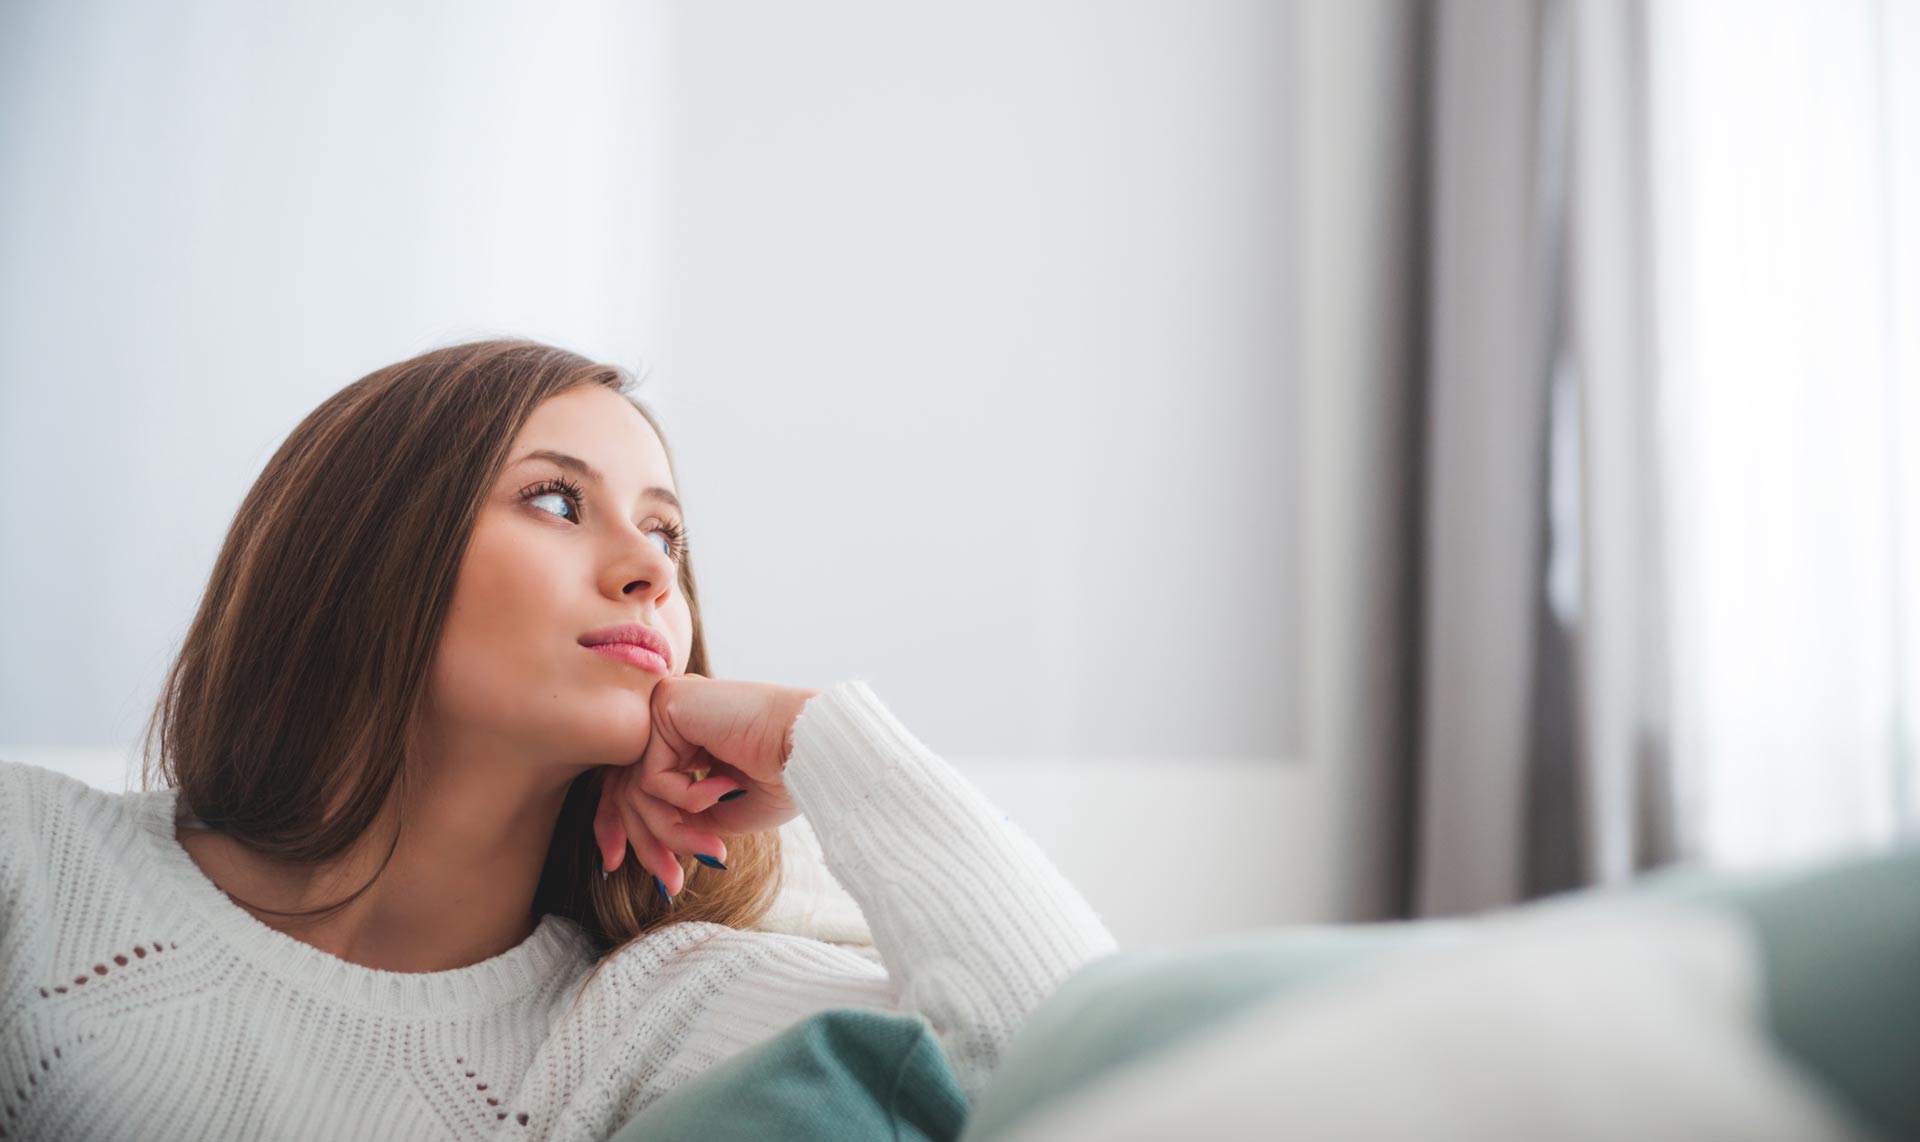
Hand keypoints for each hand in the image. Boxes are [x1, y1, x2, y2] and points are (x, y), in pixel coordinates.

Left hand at [592, 674, 818, 895]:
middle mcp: (671, 717)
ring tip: (712, 844)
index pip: (634, 782)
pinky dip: (687, 798)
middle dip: (646, 842)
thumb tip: (648, 840)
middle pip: (627, 788)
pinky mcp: (667, 706)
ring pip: (637, 788)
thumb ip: (683, 817)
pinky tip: (725, 788)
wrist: (813, 749)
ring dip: (674, 830)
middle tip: (670, 882)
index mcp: (687, 735)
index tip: (626, 869)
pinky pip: (652, 775)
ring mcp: (666, 708)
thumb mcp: (723, 811)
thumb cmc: (784, 777)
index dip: (624, 827)